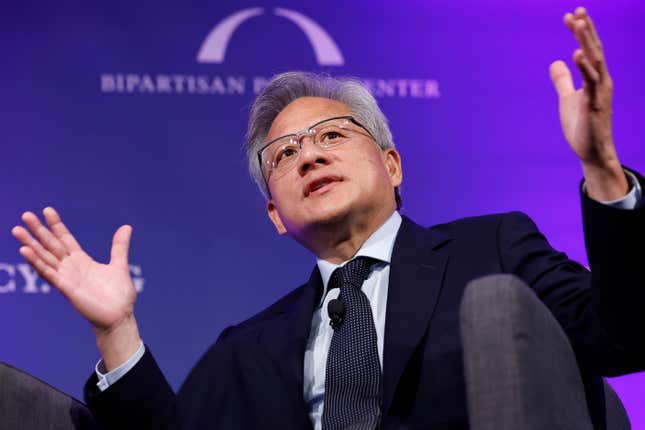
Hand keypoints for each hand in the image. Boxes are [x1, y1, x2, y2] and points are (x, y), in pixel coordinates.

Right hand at [12, 207, 140, 369]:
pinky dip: (37, 262)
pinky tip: (26, 251)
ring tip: (17, 230)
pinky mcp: (66, 289)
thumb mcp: (119, 265)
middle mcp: (71, 268)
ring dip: (31, 244)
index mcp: (82, 261)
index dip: (56, 225)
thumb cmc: (118, 295)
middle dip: (38, 231)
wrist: (119, 317)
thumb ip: (119, 247)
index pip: (65, 239)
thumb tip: (126, 227)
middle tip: (25, 215)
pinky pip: (49, 273)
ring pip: (45, 258)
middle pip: (51, 245)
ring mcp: (67, 278)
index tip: (46, 210)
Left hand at [549, 7, 628, 200]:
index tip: (570, 15)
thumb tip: (555, 62)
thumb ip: (562, 80)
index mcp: (595, 78)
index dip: (581, 32)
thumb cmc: (582, 125)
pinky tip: (576, 54)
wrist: (591, 151)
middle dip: (586, 30)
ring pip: (595, 61)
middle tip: (577, 10)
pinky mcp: (595, 104)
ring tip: (579, 24)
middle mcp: (601, 81)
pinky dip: (585, 67)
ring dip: (586, 42)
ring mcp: (600, 92)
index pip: (588, 49)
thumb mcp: (567, 98)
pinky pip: (591, 82)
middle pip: (594, 49)